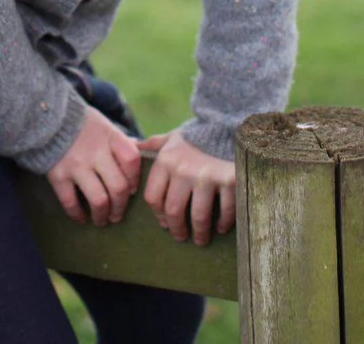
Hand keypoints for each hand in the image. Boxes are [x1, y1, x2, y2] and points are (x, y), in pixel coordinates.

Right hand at [47, 106, 141, 227]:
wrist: (47, 117)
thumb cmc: (81, 124)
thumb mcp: (104, 126)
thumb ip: (120, 141)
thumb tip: (140, 152)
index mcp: (110, 137)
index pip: (132, 161)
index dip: (135, 179)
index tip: (131, 190)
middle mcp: (96, 152)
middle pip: (118, 187)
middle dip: (120, 207)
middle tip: (117, 215)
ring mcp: (76, 165)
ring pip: (99, 200)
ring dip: (103, 215)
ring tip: (102, 220)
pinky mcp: (58, 175)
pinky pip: (71, 203)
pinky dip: (77, 215)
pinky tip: (81, 218)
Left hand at [139, 129, 235, 245]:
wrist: (229, 124)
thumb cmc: (198, 136)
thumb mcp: (173, 137)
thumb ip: (154, 144)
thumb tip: (133, 144)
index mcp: (166, 161)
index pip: (153, 197)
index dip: (158, 215)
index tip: (164, 224)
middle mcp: (183, 170)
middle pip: (174, 211)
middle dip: (177, 229)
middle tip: (181, 237)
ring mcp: (207, 176)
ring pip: (199, 216)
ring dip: (199, 233)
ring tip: (200, 239)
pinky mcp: (229, 180)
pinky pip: (225, 210)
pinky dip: (223, 223)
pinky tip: (221, 227)